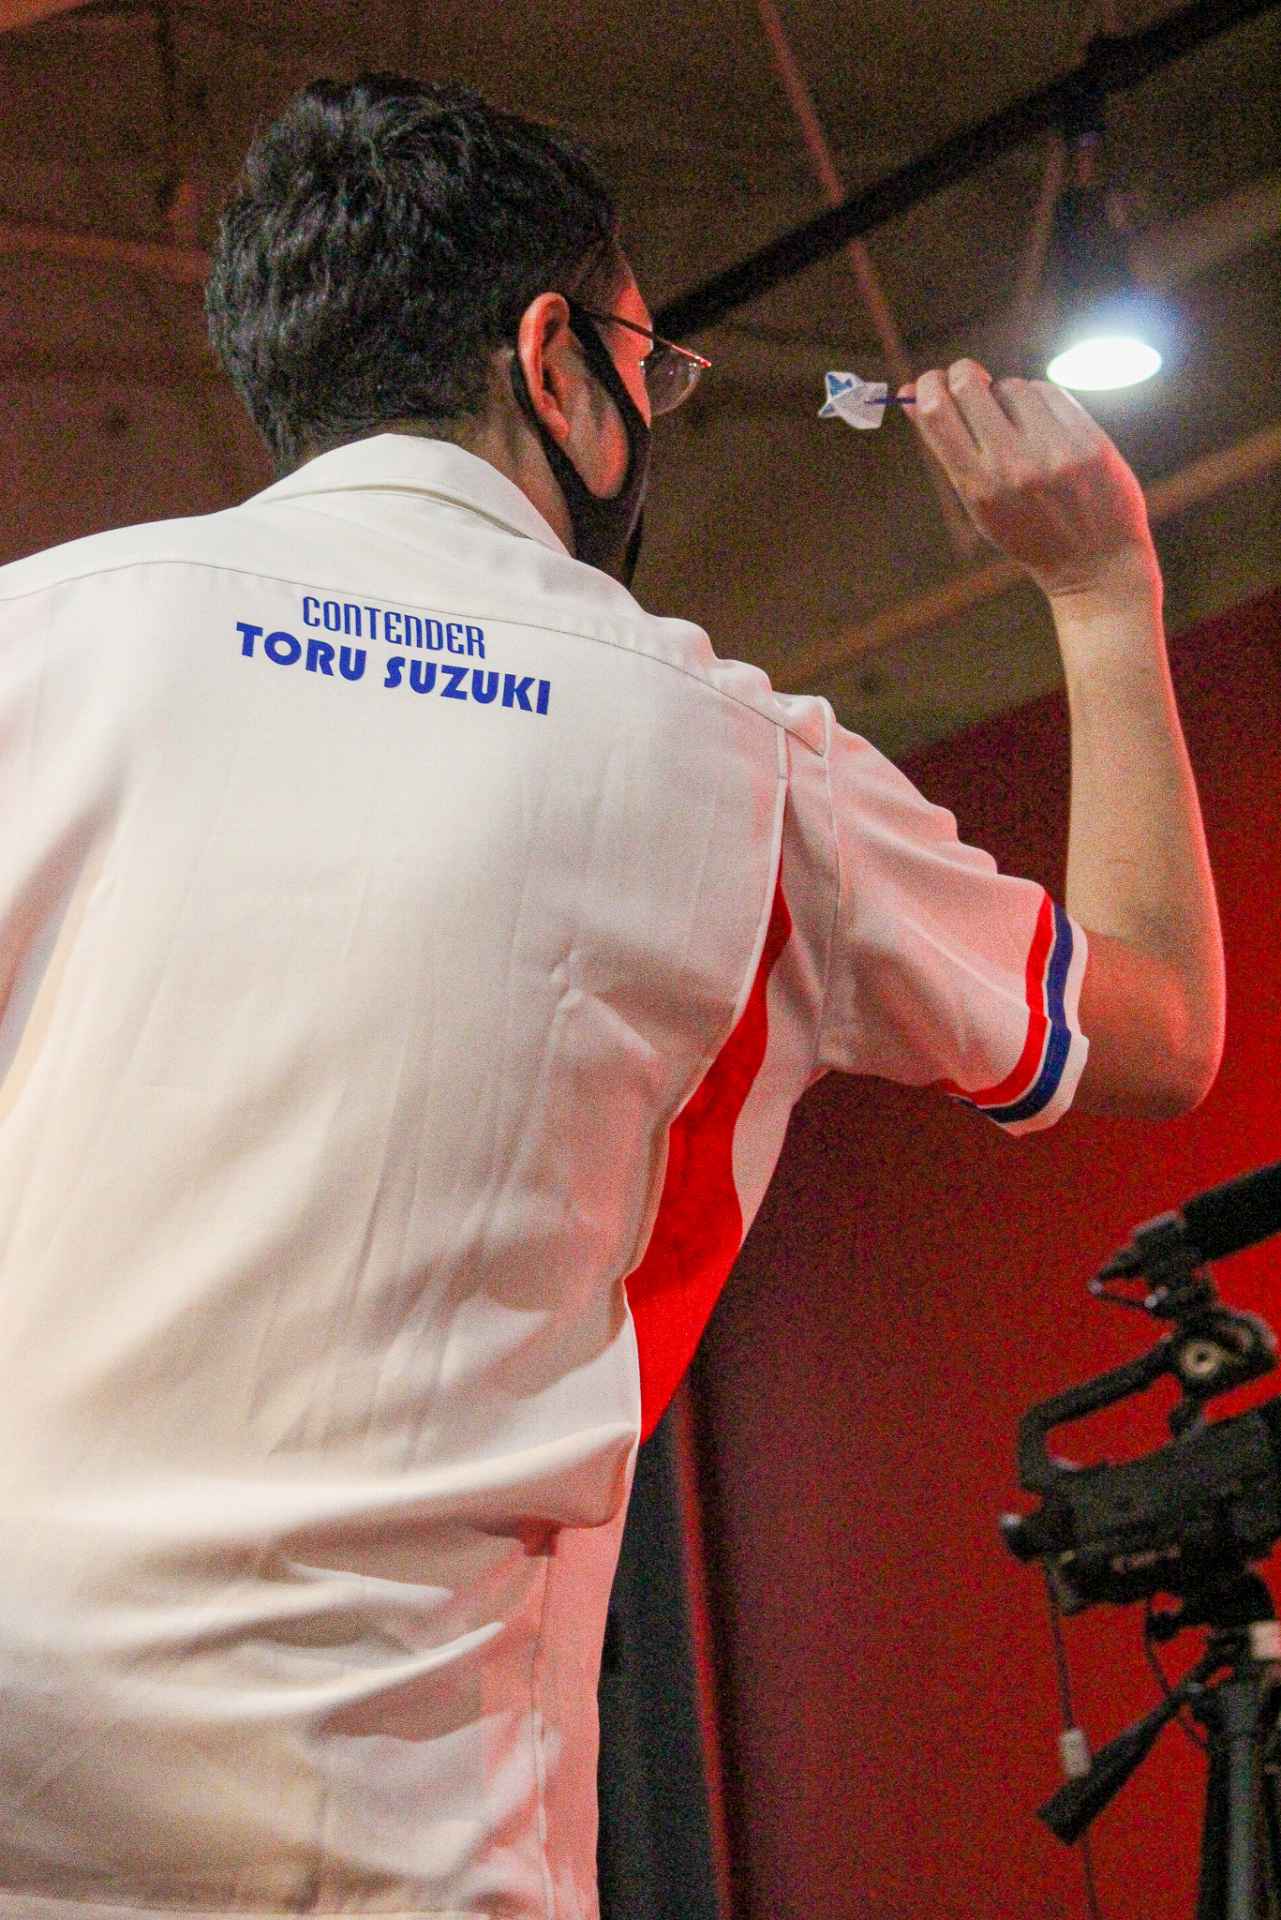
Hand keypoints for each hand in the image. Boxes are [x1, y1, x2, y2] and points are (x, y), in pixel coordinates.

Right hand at [901, 359, 1157, 600]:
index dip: (927, 386)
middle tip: (968, 380)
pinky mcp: (1088, 440)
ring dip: (1008, 395)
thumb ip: (948, 451)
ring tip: (1019, 425)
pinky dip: (1041, 401)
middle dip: (963, 374)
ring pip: (1012, 386)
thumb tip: (909, 398)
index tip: (930, 382)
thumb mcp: (979, 504)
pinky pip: (1050, 392)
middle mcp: (1013, 467)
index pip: (937, 413)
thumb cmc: (1027, 532)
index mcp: (978, 487)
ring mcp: (1054, 452)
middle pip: (969, 385)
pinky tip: (1046, 427)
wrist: (1095, 563)